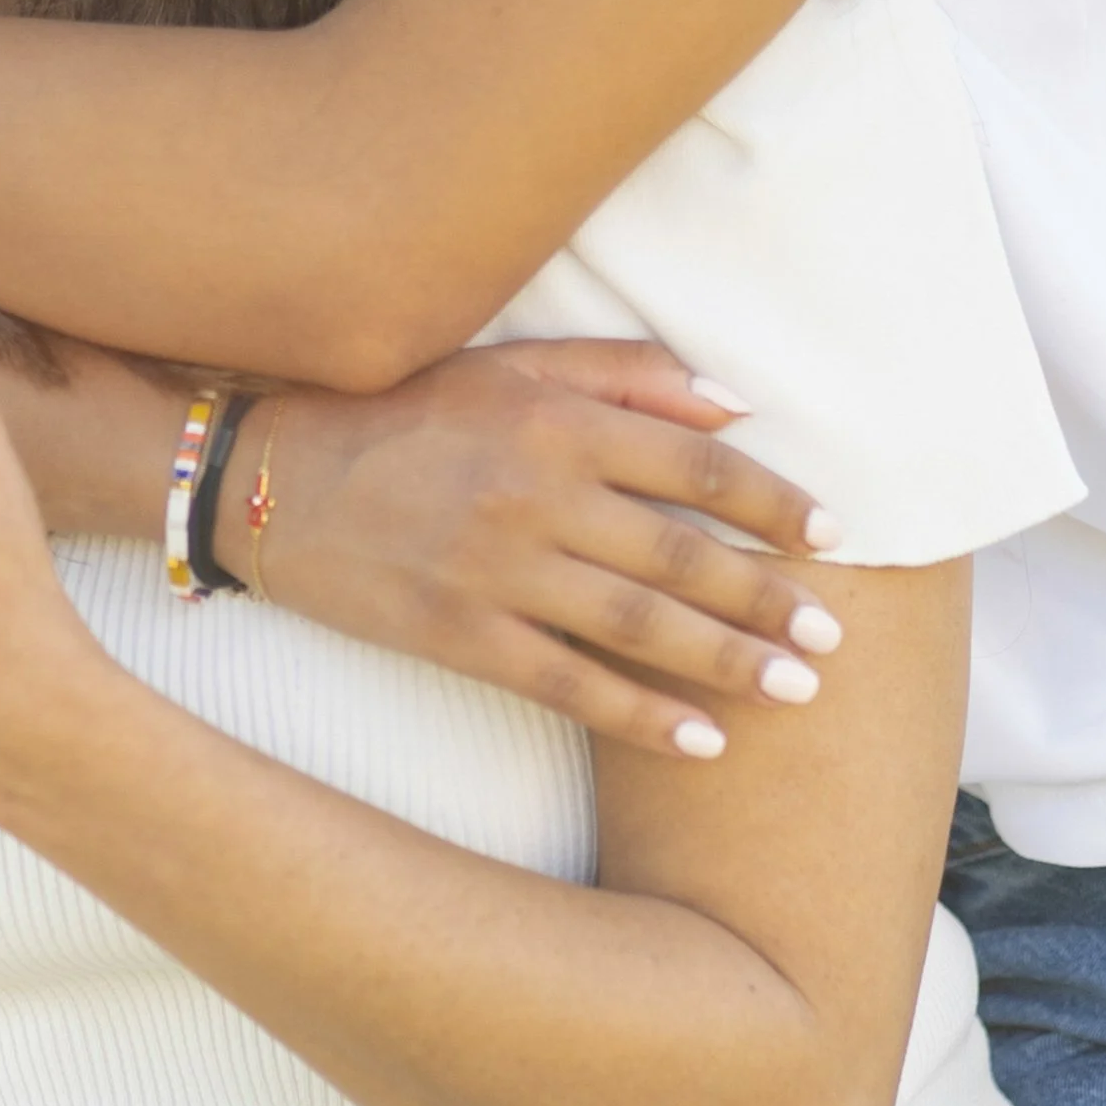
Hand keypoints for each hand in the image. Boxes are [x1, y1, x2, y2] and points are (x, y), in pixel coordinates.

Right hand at [263, 341, 843, 760]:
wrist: (271, 477)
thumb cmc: (403, 411)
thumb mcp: (509, 365)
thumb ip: (625, 374)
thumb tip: (735, 405)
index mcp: (557, 419)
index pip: (697, 466)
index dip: (775, 503)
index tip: (834, 535)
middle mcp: (537, 492)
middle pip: (683, 553)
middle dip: (769, 598)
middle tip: (833, 637)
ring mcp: (498, 570)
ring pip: (640, 624)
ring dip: (729, 661)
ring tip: (798, 688)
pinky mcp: (460, 635)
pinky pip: (571, 684)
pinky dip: (643, 715)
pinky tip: (704, 740)